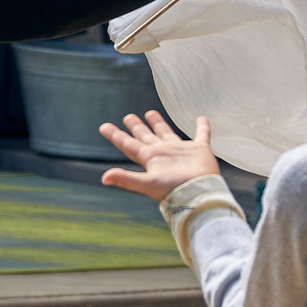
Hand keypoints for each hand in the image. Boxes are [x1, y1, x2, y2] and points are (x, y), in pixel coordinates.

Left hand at [98, 110, 219, 200]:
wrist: (200, 193)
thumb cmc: (174, 189)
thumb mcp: (147, 184)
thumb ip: (126, 179)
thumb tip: (104, 178)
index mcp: (150, 158)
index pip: (128, 144)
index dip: (116, 136)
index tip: (103, 127)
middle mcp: (163, 152)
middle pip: (145, 136)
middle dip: (136, 126)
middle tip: (128, 116)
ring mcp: (181, 151)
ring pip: (166, 132)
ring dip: (158, 123)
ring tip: (149, 113)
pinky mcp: (200, 150)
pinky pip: (202, 134)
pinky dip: (202, 127)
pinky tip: (201, 118)